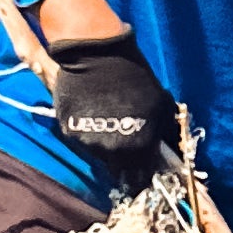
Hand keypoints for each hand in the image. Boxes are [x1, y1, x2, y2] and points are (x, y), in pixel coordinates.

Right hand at [41, 22, 169, 162]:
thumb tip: (163, 148)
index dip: (143, 175)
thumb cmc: (135, 76)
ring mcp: (88, 143)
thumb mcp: (162, 103)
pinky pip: (81, 140)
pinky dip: (86, 132)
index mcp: (139, 148)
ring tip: (107, 123)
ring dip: (104, 146)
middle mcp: (113, 152)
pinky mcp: (69, 132)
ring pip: (99, 155)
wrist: (97, 55)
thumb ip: (162, 131)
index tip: (141, 169)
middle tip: (124, 144)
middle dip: (124, 163)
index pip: (141, 178)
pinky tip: (91, 115)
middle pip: (118, 171)